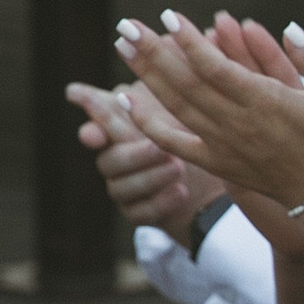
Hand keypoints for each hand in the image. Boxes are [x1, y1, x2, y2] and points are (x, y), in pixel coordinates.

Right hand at [67, 79, 215, 236]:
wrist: (212, 182)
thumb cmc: (188, 138)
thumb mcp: (176, 115)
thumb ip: (148, 102)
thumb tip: (125, 90)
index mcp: (118, 133)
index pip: (94, 129)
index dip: (91, 131)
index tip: (93, 133)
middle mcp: (114, 162)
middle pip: (109, 161)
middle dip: (134, 155)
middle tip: (162, 149)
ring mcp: (123, 189)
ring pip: (121, 188)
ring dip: (151, 177)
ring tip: (179, 167)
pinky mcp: (136, 213)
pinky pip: (138, 213)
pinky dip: (161, 202)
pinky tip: (181, 192)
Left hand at [113, 10, 303, 214]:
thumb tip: (291, 28)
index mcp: (263, 102)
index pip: (215, 67)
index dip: (189, 41)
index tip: (167, 16)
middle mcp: (236, 122)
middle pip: (185, 82)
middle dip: (153, 51)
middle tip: (126, 25)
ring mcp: (222, 144)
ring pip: (176, 105)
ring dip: (146, 75)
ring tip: (122, 46)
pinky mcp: (215, 161)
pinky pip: (174, 142)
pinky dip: (148, 124)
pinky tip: (127, 101)